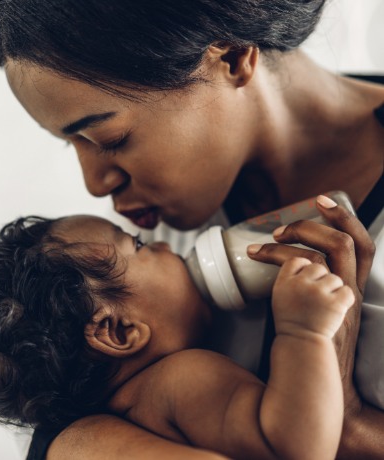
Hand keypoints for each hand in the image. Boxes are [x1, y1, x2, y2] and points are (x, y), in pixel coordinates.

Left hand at [248, 195, 375, 410]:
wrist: (322, 381)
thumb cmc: (316, 342)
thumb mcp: (324, 310)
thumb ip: (314, 288)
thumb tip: (287, 265)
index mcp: (352, 286)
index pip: (362, 245)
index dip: (345, 218)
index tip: (323, 200)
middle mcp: (350, 290)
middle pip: (346, 243)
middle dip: (316, 223)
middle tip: (285, 223)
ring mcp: (336, 300)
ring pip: (326, 254)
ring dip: (295, 238)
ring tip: (271, 236)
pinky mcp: (319, 310)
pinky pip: (300, 273)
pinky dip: (277, 257)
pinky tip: (258, 256)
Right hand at [272, 257, 353, 338]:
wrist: (301, 344)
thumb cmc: (292, 322)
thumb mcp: (280, 295)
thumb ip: (290, 277)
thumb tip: (305, 262)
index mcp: (284, 283)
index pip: (296, 260)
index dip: (304, 265)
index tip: (306, 274)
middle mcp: (300, 285)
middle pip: (316, 265)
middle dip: (320, 276)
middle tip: (318, 291)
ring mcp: (318, 293)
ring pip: (334, 277)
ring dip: (333, 289)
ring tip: (325, 302)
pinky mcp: (335, 304)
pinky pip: (346, 291)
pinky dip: (344, 300)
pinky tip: (336, 308)